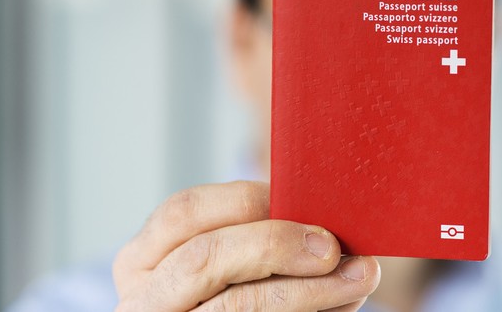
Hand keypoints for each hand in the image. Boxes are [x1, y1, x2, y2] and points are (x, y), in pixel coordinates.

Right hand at [113, 181, 379, 310]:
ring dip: (310, 290)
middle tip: (332, 247)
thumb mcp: (217, 259)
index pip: (183, 212)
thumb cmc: (226, 291)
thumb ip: (249, 233)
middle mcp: (145, 299)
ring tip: (359, 279)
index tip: (302, 200)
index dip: (245, 201)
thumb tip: (320, 215)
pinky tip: (341, 306)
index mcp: (142, 259)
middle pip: (205, 257)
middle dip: (277, 245)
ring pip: (237, 304)